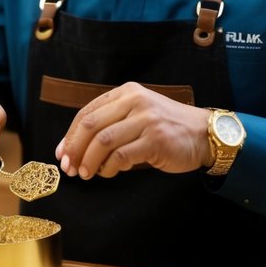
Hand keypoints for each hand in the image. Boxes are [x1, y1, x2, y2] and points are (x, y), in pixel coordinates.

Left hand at [54, 82, 210, 179]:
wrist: (203, 134)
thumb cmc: (166, 128)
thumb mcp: (138, 115)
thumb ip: (110, 125)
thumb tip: (73, 148)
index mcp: (127, 93)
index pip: (87, 113)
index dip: (70, 136)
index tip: (62, 154)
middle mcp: (135, 101)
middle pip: (91, 126)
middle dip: (75, 149)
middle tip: (69, 168)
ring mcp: (146, 119)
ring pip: (103, 141)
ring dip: (89, 161)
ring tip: (86, 174)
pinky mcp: (156, 139)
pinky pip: (122, 156)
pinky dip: (110, 168)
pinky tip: (110, 172)